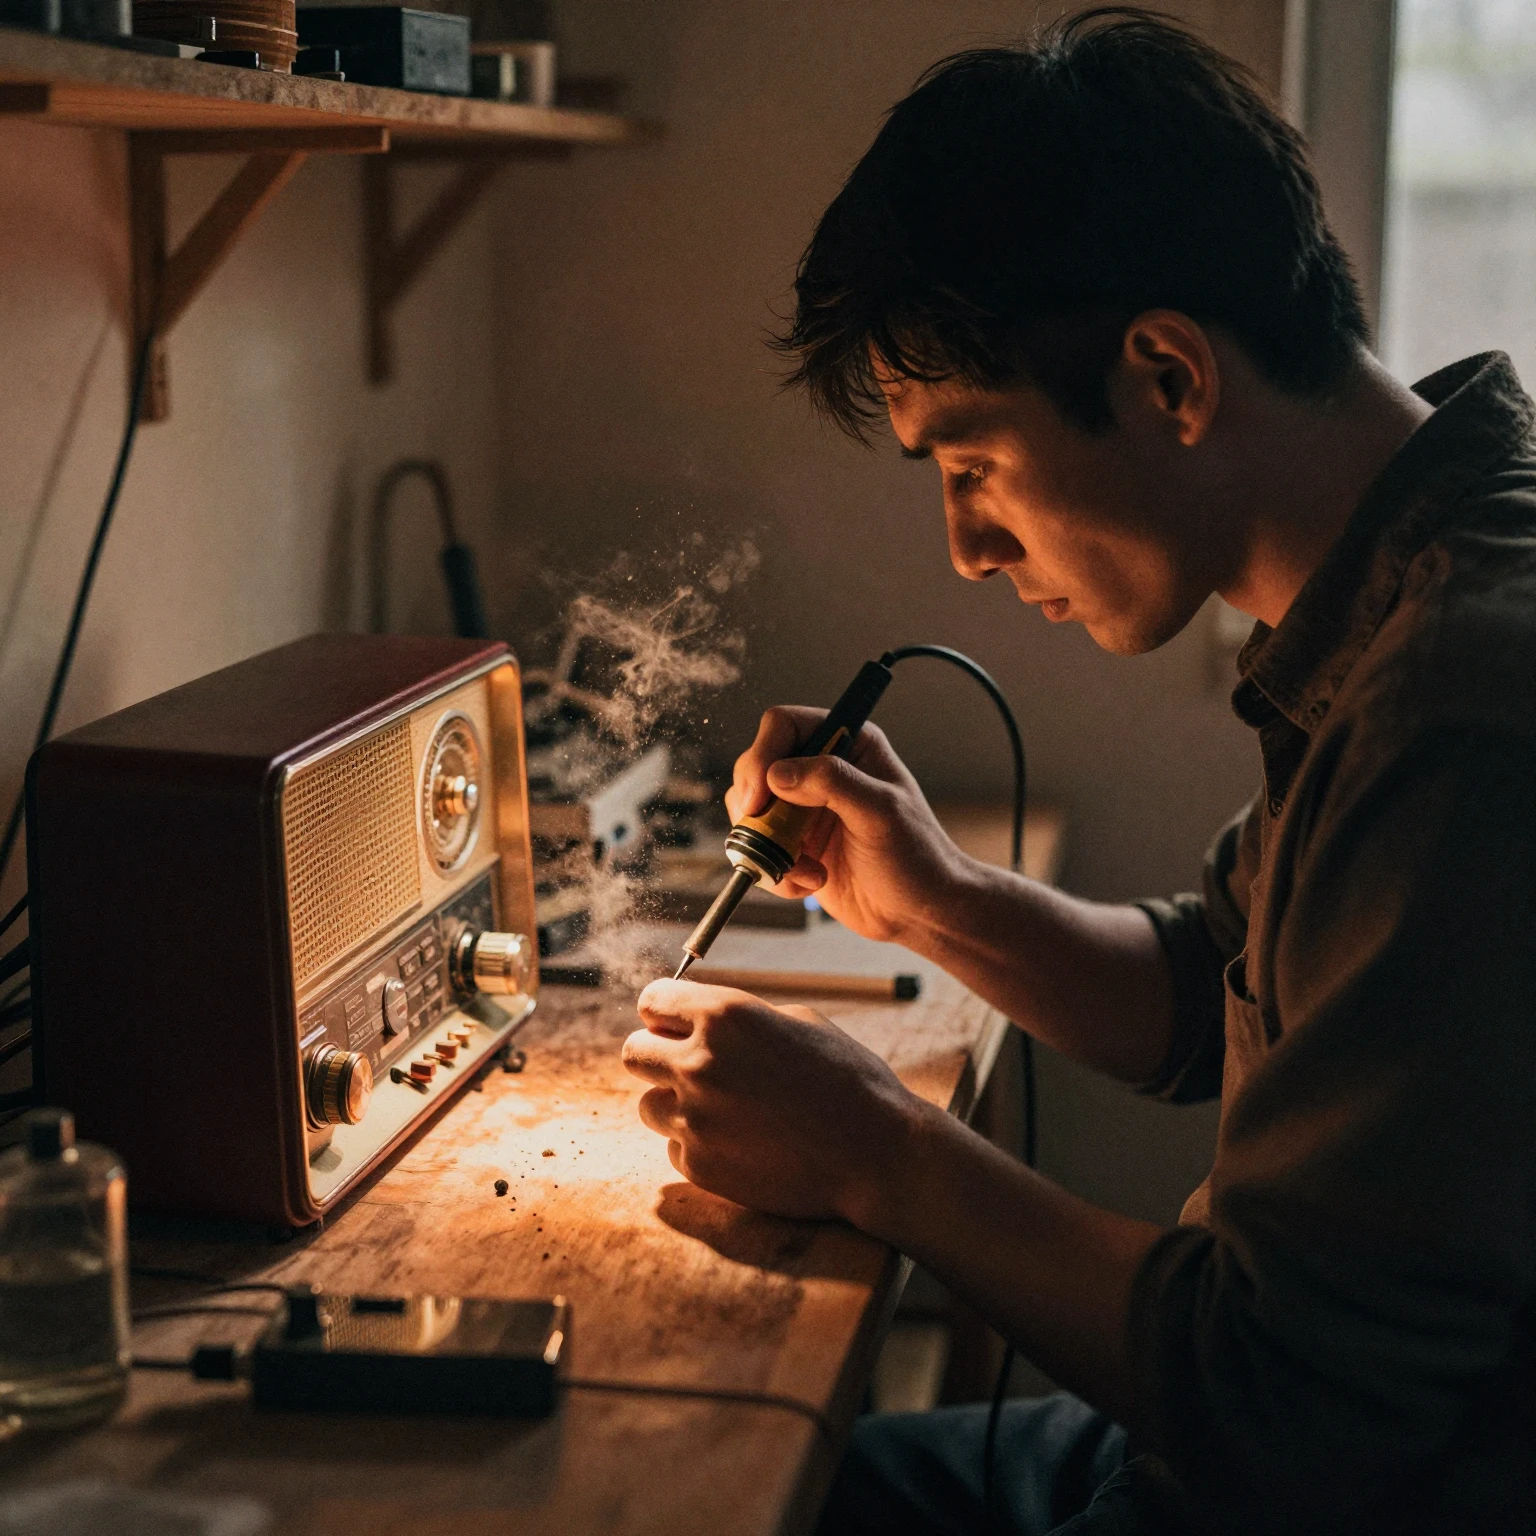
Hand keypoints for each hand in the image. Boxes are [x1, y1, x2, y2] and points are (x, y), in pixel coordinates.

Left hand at [622, 978, 920, 1222]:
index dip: (664, 1012)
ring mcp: (695, 1118)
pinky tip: (742, 1142)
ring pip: (647, 1105)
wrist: (876, 1153)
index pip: (652, 999)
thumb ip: (736, 1018)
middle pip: (633, 1052)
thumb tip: (694, 1021)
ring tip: (725, 1110)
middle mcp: (699, 1062)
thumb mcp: (797, 1022)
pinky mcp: (699, 1165)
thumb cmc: (846, 1079)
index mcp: (724, 1014)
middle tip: (690, 1067)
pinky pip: (674, 1147)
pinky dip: (699, 1144)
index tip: (675, 1024)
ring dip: (676, 1105)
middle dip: (657, 1056)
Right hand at [726, 708, 972, 945]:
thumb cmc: (916, 856)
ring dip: (767, 844)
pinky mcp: (793, 845)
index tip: (760, 794)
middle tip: (767, 836)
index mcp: (848, 745)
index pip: (784, 725)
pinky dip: (775, 871)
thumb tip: (777, 774)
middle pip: (757, 765)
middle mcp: (820, 771)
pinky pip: (758, 849)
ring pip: (750, 810)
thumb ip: (833, 783)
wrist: (919, 912)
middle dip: (756, 804)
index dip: (764, 754)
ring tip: (804, 868)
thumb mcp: (881, 812)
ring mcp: (803, 809)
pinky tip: (810, 883)